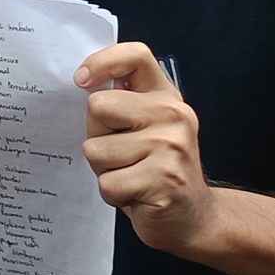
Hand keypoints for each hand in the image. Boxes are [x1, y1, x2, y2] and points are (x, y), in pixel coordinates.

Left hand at [79, 42, 215, 256]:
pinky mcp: (164, 180)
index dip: (102, 61)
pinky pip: (108, 183)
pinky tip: (137, 195)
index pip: (136, 56)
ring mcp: (172, 147)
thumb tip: (80, 84)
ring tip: (131, 175)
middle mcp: (174, 116)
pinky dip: (113, 194)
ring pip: (96, 149)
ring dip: (104, 170)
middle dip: (97, 135)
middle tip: (122, 154)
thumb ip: (121, 104)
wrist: (193, 218)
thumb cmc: (154, 169)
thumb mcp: (144, 128)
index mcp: (166, 97)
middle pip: (98, 106)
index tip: (81, 80)